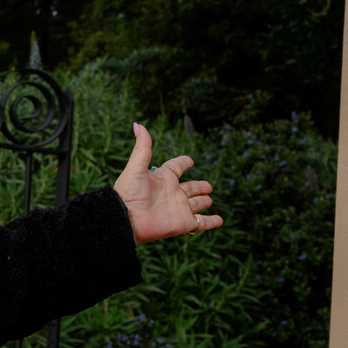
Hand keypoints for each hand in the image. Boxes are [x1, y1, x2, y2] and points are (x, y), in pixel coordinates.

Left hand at [114, 122, 220, 244]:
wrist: (126, 220)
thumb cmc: (128, 193)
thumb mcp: (135, 168)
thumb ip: (142, 148)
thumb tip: (139, 124)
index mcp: (162, 178)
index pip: (176, 167)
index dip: (183, 163)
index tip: (190, 160)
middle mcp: (172, 192)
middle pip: (190, 187)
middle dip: (199, 186)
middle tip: (207, 185)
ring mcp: (179, 208)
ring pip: (196, 204)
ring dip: (203, 202)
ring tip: (209, 200)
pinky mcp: (184, 223)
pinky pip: (202, 223)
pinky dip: (212, 221)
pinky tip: (220, 220)